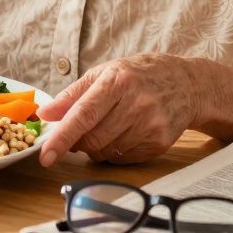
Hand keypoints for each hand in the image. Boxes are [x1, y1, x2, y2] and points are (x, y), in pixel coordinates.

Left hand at [36, 53, 199, 164]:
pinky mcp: (159, 143)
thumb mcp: (103, 73)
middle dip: (77, 142)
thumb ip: (72, 95)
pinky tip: (121, 134)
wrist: (187, 84)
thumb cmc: (138, 75)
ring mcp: (151, 125)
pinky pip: (123, 159)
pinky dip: (113, 152)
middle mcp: (136, 104)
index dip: (62, 137)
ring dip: (95, 147)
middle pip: (93, 139)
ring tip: (104, 127)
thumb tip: (45, 114)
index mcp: (117, 82)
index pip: (83, 115)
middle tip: (77, 133)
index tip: (46, 155)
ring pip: (106, 152)